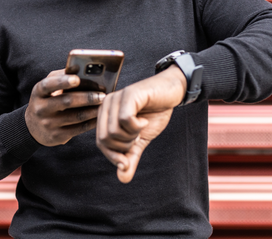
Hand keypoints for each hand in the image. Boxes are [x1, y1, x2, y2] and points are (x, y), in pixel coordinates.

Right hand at [25, 69, 105, 145]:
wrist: (34, 127)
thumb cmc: (46, 100)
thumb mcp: (48, 87)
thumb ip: (61, 75)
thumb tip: (79, 67)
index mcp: (38, 92)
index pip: (48, 85)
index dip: (62, 82)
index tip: (77, 79)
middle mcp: (41, 108)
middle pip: (66, 101)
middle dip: (87, 97)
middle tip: (102, 94)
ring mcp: (48, 124)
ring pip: (76, 116)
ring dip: (93, 109)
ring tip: (104, 103)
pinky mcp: (57, 136)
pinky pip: (79, 128)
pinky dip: (92, 121)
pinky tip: (99, 114)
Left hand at [95, 66, 186, 182]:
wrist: (171, 93)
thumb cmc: (154, 113)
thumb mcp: (141, 139)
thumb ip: (131, 157)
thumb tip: (123, 178)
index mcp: (105, 115)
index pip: (100, 142)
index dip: (114, 155)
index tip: (128, 159)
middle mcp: (106, 105)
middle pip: (105, 139)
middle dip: (124, 145)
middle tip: (138, 136)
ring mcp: (116, 98)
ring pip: (114, 131)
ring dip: (132, 135)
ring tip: (142, 126)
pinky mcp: (128, 94)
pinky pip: (124, 119)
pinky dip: (137, 126)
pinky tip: (145, 120)